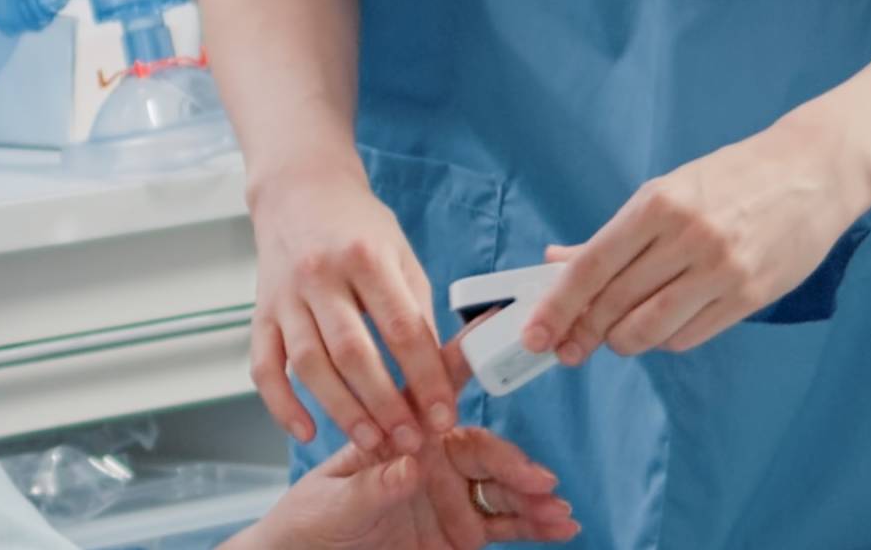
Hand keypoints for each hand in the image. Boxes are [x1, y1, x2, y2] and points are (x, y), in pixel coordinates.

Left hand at [229, 334, 578, 549]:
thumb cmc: (310, 519)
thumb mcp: (334, 501)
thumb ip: (374, 486)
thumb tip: (411, 466)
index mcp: (396, 434)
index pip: (432, 392)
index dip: (467, 361)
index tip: (503, 340)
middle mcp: (429, 458)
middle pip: (481, 448)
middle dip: (513, 461)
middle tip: (538, 478)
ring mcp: (448, 494)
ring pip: (500, 486)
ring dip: (532, 495)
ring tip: (557, 509)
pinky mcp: (460, 530)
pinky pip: (504, 523)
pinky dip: (534, 524)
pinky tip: (559, 525)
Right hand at [248, 155, 453, 454]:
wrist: (298, 188)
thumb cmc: (357, 225)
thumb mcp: (400, 254)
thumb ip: (415, 310)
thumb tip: (436, 375)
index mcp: (366, 257)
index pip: (401, 328)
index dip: (426, 377)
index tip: (444, 415)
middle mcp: (320, 275)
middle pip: (353, 352)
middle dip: (386, 404)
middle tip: (410, 442)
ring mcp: (285, 295)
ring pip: (309, 364)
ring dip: (341, 410)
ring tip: (371, 442)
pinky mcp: (261, 312)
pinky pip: (263, 366)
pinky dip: (280, 404)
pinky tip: (304, 432)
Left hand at [524, 114, 870, 361]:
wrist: (812, 172)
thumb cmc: (729, 179)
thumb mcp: (663, 192)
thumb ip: (610, 235)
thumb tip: (557, 263)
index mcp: (657, 205)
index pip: (592, 268)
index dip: (557, 307)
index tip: (535, 334)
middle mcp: (687, 238)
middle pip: (615, 302)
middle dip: (583, 332)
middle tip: (566, 347)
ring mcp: (722, 269)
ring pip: (651, 328)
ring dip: (622, 341)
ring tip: (614, 338)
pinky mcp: (752, 295)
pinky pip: (690, 335)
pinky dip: (664, 340)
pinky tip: (658, 330)